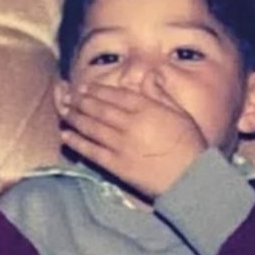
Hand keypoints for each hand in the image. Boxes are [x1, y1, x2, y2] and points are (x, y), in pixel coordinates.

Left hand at [57, 75, 205, 198]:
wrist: (191, 179)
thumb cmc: (190, 146)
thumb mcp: (180, 114)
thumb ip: (161, 94)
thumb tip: (149, 75)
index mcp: (148, 109)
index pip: (116, 95)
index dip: (97, 91)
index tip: (84, 87)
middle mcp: (131, 124)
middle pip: (99, 109)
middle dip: (80, 102)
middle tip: (68, 98)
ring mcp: (121, 145)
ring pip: (91, 127)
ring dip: (74, 118)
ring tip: (63, 112)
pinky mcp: (116, 165)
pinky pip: (91, 150)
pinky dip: (76, 142)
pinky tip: (65, 136)